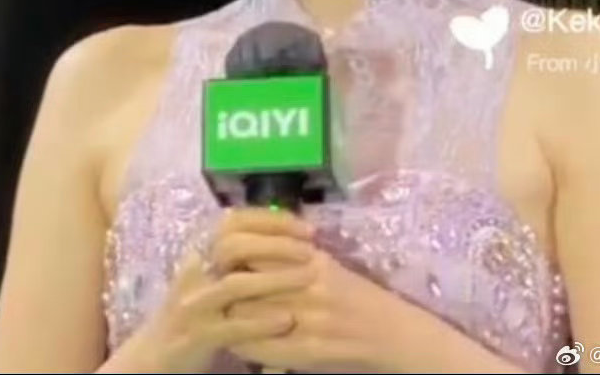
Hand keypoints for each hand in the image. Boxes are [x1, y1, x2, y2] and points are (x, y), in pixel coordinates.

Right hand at [129, 209, 317, 373]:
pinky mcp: (197, 336)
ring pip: (234, 284)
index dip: (270, 219)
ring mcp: (194, 304)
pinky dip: (262, 321)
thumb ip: (239, 257)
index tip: (304, 226)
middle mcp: (194, 271)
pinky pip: (233, 326)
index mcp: (200, 251)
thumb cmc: (195, 311)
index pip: (233, 220)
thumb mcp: (211, 277)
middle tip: (309, 249)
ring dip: (275, 278)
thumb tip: (286, 234)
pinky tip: (288, 320)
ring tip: (309, 277)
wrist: (156, 356)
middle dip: (275, 243)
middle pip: (232, 244)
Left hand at [217, 216, 433, 373]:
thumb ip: (294, 258)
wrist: (392, 334)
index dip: (231, 259)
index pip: (257, 253)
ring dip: (228, 316)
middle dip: (222, 287)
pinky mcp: (306, 351)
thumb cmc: (359, 297)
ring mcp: (306, 320)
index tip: (215, 262)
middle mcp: (307, 285)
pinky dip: (243, 345)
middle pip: (247, 282)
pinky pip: (262, 347)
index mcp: (311, 260)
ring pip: (249, 314)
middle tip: (207, 290)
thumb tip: (257, 247)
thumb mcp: (328, 268)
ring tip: (213, 317)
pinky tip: (233, 343)